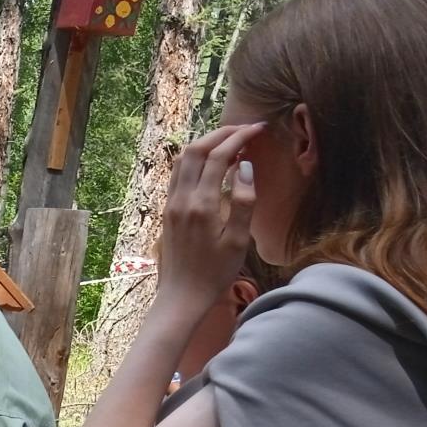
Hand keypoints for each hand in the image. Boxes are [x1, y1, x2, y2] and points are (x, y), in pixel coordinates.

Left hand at [154, 123, 262, 316]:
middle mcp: (181, 200)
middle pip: (196, 150)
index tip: (258, 129)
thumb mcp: (238, 241)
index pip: (218, 157)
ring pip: (182, 160)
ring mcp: (171, 204)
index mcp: (201, 205)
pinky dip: (194, 159)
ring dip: (205, 143)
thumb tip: (245, 166)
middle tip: (245, 129)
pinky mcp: (168, 211)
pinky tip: (210, 162)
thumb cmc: (215, 273)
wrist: (182, 297)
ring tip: (230, 141)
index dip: (239, 137)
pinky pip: (178, 174)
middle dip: (221, 133)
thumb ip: (243, 201)